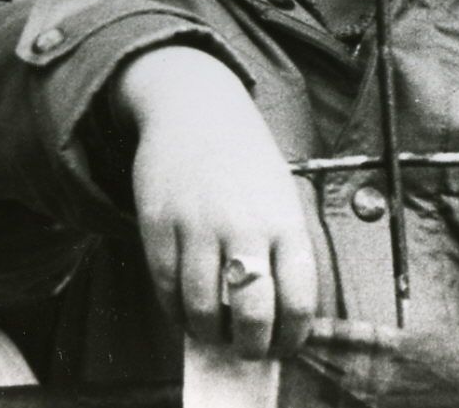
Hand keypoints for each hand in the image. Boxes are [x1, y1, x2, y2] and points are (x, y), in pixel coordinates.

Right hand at [118, 46, 319, 359]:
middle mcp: (245, 226)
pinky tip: (185, 311)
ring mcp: (199, 227)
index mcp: (286, 220)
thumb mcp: (281, 196)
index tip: (284, 347)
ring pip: (203, 310)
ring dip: (209, 333)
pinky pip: (167, 290)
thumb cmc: (245, 160)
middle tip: (247, 350)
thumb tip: (278, 315)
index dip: (292, 337)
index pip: (299, 299)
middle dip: (250, 347)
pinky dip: (176, 312)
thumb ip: (282, 250)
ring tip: (213, 332)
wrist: (195, 109)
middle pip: (253, 314)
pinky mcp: (159, 227)